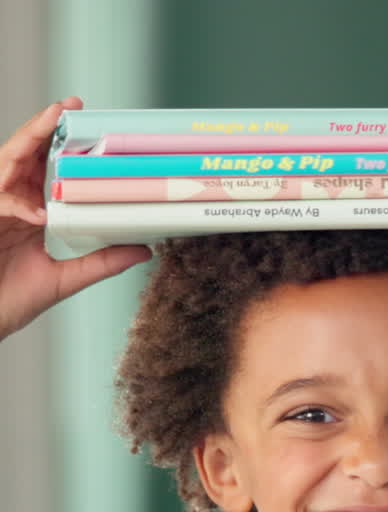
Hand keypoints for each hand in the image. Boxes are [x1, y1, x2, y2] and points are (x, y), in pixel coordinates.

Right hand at [0, 98, 151, 340]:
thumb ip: (102, 262)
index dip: (63, 143)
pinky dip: (18, 203)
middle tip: (72, 106)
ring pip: (8, 159)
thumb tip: (143, 250)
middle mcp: (11, 200)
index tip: (90, 126)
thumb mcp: (67, 279)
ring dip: (30, 138)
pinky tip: (38, 215)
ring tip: (53, 119)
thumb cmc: (13, 299)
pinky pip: (0, 198)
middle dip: (47, 125)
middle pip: (26, 152)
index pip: (45, 165)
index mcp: (30, 208)